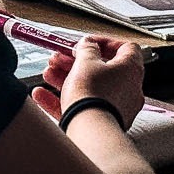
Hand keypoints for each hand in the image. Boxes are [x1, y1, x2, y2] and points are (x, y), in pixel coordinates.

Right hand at [30, 37, 145, 128]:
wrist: (90, 130)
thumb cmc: (93, 94)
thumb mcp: (86, 61)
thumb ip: (87, 49)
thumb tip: (88, 44)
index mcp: (130, 70)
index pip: (126, 48)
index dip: (105, 43)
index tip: (87, 43)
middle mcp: (128, 90)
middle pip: (101, 70)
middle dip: (76, 63)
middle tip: (59, 59)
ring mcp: (116, 108)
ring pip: (90, 89)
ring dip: (66, 79)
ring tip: (48, 74)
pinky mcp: (102, 123)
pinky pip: (83, 108)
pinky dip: (64, 101)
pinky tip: (42, 95)